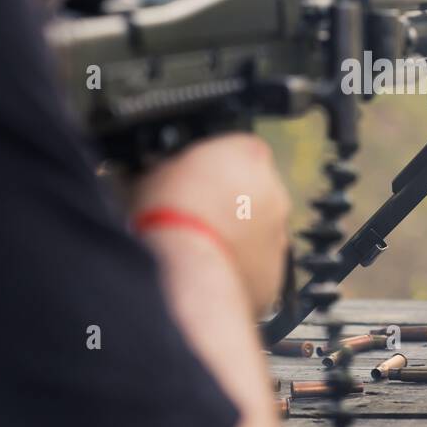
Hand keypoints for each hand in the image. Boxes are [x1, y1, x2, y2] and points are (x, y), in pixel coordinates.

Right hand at [131, 134, 289, 315]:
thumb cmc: (165, 221)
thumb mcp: (148, 176)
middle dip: (227, 199)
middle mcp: (273, 191)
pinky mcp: (275, 271)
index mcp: (247, 154)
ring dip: (233, 234)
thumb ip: (163, 166)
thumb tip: (154, 169)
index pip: (238, 147)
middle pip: (252, 188)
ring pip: (256, 228)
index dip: (213, 163)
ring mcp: (278, 233)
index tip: (194, 177)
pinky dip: (237, 265)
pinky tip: (208, 271)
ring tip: (196, 247)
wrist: (186, 278)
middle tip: (192, 214)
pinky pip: (256, 264)